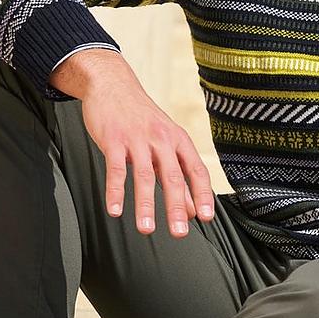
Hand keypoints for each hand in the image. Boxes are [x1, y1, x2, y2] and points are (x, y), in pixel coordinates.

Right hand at [50, 48, 214, 236]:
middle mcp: (161, 138)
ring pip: (144, 175)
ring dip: (145, 205)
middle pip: (172, 176)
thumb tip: (193, 209)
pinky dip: (115, 191)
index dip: (202, 194)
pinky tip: (115, 211)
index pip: (196, 170)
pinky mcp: (113, 139)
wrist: (112, 85)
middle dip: (176, 207)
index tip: (207, 217)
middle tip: (179, 232)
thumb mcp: (164, 142)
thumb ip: (177, 174)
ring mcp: (137, 138)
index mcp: (178, 140)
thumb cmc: (141, 118)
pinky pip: (115, 169)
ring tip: (147, 229)